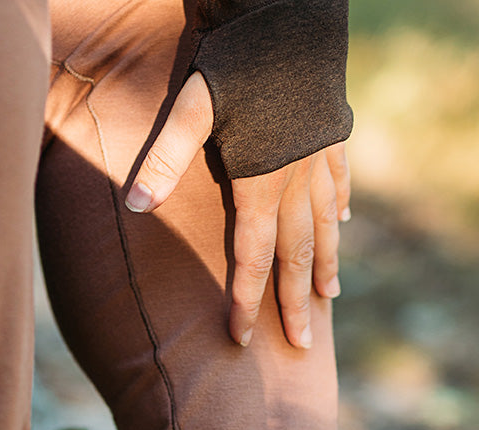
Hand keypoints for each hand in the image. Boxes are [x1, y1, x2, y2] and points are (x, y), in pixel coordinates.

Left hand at [125, 72, 350, 349]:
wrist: (289, 11)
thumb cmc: (238, 60)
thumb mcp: (192, 106)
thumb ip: (164, 159)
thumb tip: (134, 206)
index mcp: (260, 186)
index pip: (253, 261)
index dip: (247, 303)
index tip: (242, 339)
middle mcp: (295, 181)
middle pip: (296, 256)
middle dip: (294, 304)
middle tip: (302, 346)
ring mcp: (320, 159)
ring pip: (324, 225)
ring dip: (325, 264)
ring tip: (328, 297)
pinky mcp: (333, 134)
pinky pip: (338, 181)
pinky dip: (340, 207)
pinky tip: (344, 222)